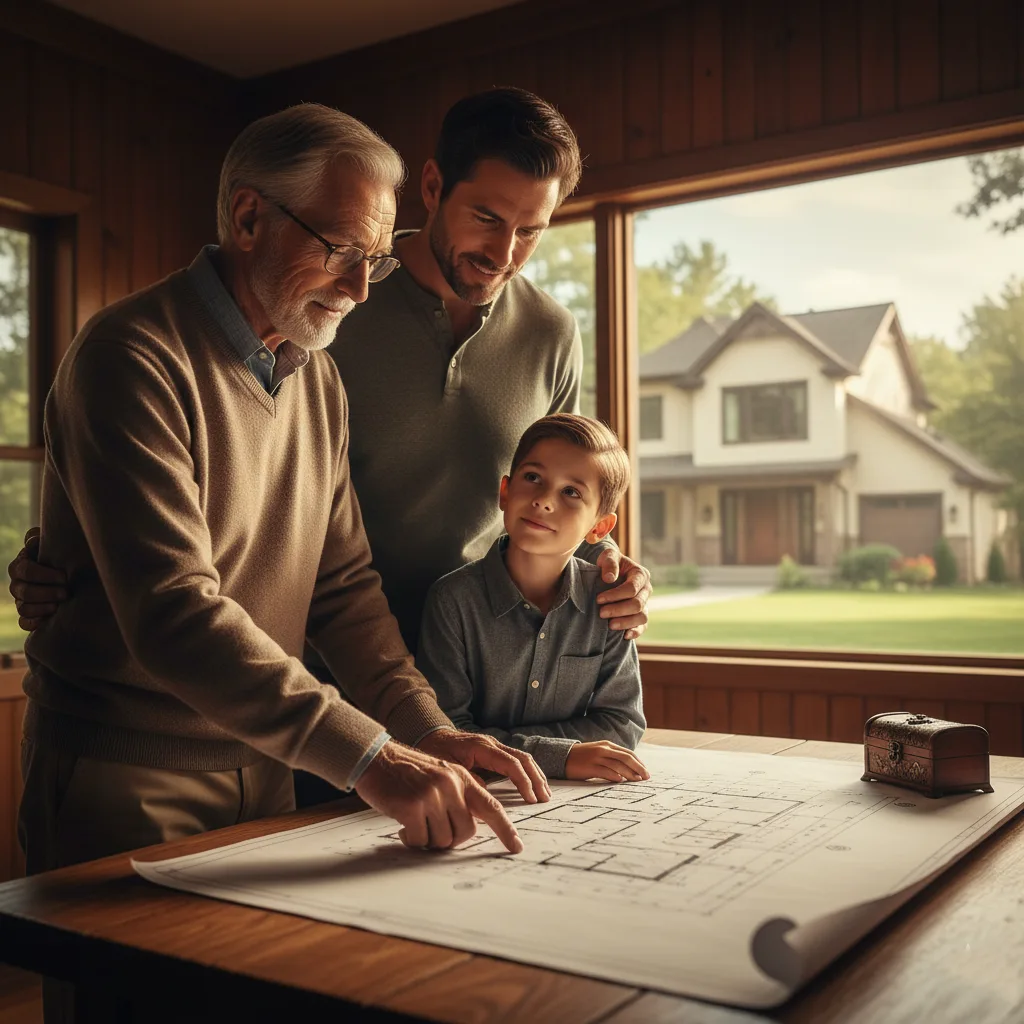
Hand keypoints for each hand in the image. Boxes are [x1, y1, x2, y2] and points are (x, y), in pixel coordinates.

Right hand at [8, 528, 67, 631]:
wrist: (71, 573)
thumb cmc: (62, 554)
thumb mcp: (54, 543)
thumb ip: (40, 539)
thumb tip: (32, 541)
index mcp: (22, 564)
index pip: (24, 570)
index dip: (43, 574)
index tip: (64, 576)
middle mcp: (17, 583)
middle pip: (23, 591)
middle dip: (46, 592)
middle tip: (66, 592)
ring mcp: (21, 600)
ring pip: (22, 607)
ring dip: (42, 607)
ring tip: (59, 606)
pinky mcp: (28, 615)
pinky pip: (24, 623)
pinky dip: (34, 622)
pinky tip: (47, 620)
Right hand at [355, 740, 523, 852]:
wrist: (376, 759)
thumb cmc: (407, 774)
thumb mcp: (440, 777)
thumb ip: (458, 798)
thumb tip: (469, 831)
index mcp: (462, 777)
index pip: (491, 806)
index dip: (505, 829)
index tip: (516, 846)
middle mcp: (451, 785)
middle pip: (466, 833)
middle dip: (450, 839)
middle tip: (432, 830)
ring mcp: (432, 795)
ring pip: (442, 840)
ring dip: (427, 839)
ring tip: (414, 823)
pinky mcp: (413, 806)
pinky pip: (420, 840)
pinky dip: (411, 839)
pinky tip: (402, 826)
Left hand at [418, 729, 550, 803]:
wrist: (428, 734)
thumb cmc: (435, 752)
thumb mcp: (447, 769)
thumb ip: (466, 780)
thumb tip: (484, 794)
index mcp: (482, 747)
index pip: (511, 763)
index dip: (523, 781)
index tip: (530, 798)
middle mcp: (492, 743)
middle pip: (523, 758)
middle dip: (536, 778)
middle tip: (544, 798)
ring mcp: (494, 745)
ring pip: (523, 757)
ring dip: (535, 775)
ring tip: (543, 793)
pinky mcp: (493, 750)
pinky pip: (515, 759)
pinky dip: (527, 771)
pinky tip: (531, 783)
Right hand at [565, 741, 649, 782]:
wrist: (563, 757)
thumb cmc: (583, 757)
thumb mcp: (599, 752)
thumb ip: (612, 757)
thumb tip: (629, 769)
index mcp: (607, 745)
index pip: (628, 753)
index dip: (639, 762)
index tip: (646, 771)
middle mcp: (604, 749)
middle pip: (626, 758)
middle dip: (638, 768)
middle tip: (646, 777)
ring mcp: (597, 758)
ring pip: (618, 765)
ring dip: (630, 774)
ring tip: (637, 781)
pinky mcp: (590, 767)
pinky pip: (605, 771)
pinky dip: (614, 775)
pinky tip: (621, 780)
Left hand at [595, 550, 650, 639]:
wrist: (609, 572)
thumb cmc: (608, 563)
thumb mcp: (608, 556)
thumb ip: (609, 563)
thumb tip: (610, 578)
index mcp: (641, 575)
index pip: (631, 588)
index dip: (615, 595)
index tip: (599, 599)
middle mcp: (646, 590)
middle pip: (637, 604)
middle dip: (619, 610)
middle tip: (601, 613)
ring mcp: (645, 603)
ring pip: (642, 617)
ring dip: (626, 623)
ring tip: (610, 625)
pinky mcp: (640, 615)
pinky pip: (643, 626)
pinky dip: (635, 632)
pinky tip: (624, 636)